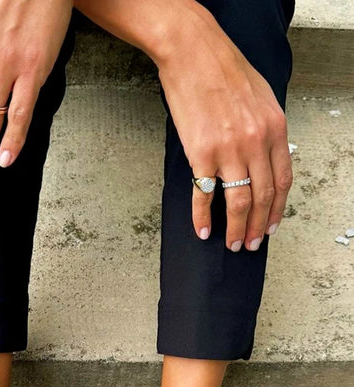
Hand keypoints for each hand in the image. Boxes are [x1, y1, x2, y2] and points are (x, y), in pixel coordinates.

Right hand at [74, 0, 292, 251]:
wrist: (192, 52)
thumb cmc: (223, 69)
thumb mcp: (261, 97)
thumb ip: (266, 130)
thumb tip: (264, 159)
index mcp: (275, 128)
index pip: (282, 181)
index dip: (278, 210)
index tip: (272, 227)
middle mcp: (256, 142)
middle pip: (263, 197)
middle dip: (258, 227)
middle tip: (252, 245)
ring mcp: (229, 150)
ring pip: (239, 202)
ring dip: (237, 230)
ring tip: (233, 245)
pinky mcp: (201, 154)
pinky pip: (205, 195)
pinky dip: (203, 217)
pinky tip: (203, 231)